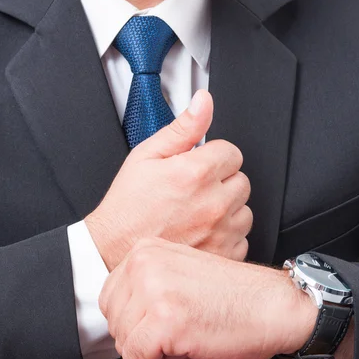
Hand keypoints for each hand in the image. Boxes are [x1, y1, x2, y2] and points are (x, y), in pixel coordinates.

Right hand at [85, 90, 251, 270]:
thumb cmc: (128, 205)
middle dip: (222, 182)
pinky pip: (241, 240)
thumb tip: (204, 102)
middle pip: (242, 181)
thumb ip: (183, 127)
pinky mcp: (221, 255)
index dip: (213, 157)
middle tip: (195, 190)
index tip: (199, 167)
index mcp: (196, 173)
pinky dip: (227, 237)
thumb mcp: (147, 155)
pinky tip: (203, 232)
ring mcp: (220, 232)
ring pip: (244, 211)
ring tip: (198, 212)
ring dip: (228, 209)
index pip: (232, 153)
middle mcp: (213, 203)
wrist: (114, 248)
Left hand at [99, 237, 318, 358]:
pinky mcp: (164, 320)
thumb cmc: (234, 297)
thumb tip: (116, 312)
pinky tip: (192, 345)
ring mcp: (153, 290)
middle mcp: (144, 263)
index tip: (167, 318)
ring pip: (124, 343)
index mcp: (145, 250)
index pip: (109, 298)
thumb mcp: (177, 274)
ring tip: (189, 333)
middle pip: (113, 322)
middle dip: (144, 336)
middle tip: (182, 328)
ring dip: (156, 351)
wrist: (274, 307)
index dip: (137, 320)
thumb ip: (143, 284)